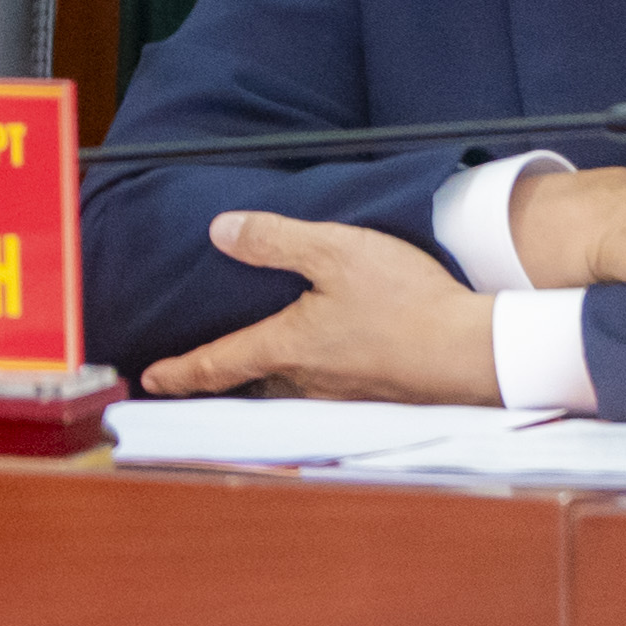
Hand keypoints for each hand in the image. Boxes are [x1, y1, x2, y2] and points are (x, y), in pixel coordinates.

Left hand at [138, 211, 500, 402]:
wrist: (475, 351)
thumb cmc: (406, 301)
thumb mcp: (334, 251)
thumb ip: (275, 240)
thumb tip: (219, 231)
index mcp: (289, 347)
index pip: (219, 363)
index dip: (181, 371)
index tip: (151, 380)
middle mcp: (309, 380)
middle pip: (252, 382)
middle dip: (222, 379)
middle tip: (192, 376)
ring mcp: (345, 393)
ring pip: (289, 388)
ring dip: (263, 380)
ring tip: (248, 366)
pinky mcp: (376, 394)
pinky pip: (325, 390)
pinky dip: (305, 378)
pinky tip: (320, 363)